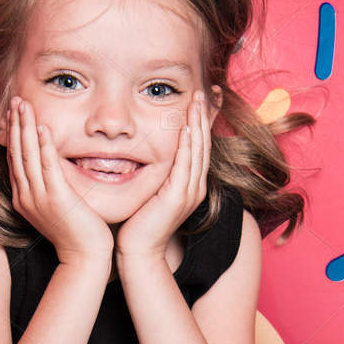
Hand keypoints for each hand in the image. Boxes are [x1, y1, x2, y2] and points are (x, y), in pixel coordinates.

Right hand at [5, 96, 113, 267]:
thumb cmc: (76, 232)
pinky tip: (43, 128)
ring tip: (24, 105)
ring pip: (28, 156)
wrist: (84, 257)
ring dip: (25, 128)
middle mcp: (26, 196)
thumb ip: (50, 185)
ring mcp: (39, 198)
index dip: (13, 134)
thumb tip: (51, 167)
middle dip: (15, 124)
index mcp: (23, 198)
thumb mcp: (56, 206)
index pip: (15, 159)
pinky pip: (48, 167)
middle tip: (15, 99)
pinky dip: (44, 147)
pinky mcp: (57, 199)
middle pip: (16, 153)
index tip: (15, 112)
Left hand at [115, 90, 212, 261]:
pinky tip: (187, 128)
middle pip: (204, 144)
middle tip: (205, 91)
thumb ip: (155, 173)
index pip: (199, 146)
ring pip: (198, 151)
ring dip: (198, 124)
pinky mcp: (178, 197)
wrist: (138, 252)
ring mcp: (189, 192)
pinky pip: (186, 165)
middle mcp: (195, 187)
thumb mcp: (151, 192)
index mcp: (190, 185)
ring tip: (197, 100)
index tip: (202, 99)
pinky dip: (188, 145)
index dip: (202, 122)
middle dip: (204, 116)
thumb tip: (145, 153)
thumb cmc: (139, 224)